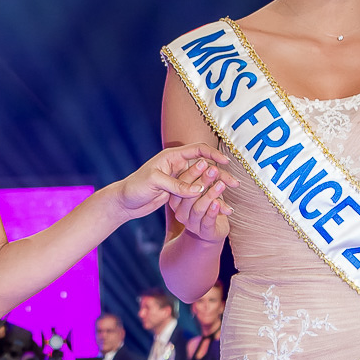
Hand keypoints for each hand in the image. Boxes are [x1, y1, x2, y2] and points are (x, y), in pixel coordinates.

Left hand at [113, 145, 235, 220]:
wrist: (125, 202)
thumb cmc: (135, 187)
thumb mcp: (155, 183)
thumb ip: (177, 185)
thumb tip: (200, 189)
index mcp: (172, 157)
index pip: (197, 150)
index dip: (213, 154)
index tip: (226, 162)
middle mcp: (178, 166)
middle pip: (205, 167)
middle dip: (220, 175)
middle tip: (235, 184)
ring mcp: (179, 179)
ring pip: (203, 182)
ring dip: (217, 189)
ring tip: (230, 200)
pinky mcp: (179, 192)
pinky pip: (197, 194)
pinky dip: (207, 200)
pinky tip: (218, 209)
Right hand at [168, 155, 232, 243]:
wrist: (212, 232)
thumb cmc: (206, 207)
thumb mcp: (202, 191)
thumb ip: (201, 180)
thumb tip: (206, 160)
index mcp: (177, 200)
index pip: (182, 185)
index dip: (192, 172)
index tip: (203, 161)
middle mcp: (181, 212)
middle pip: (189, 195)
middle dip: (202, 180)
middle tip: (213, 169)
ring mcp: (191, 223)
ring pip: (198, 208)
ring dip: (210, 195)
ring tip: (221, 184)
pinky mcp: (204, 232)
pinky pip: (207, 221)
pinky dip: (213, 211)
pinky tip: (219, 202)